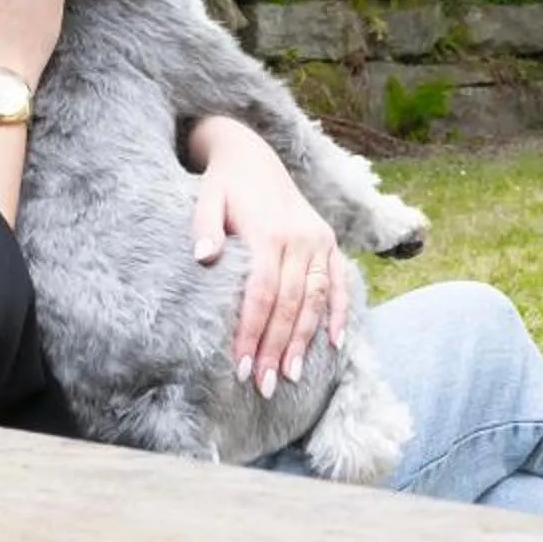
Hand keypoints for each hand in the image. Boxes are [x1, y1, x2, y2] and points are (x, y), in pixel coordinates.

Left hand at [188, 116, 347, 398]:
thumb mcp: (206, 198)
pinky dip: (340, 313)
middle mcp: (300, 238)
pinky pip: (339, 283)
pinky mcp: (328, 243)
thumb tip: (203, 258)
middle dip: (278, 348)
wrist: (253, 156)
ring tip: (293, 375)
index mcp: (268, 232)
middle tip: (266, 385)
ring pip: (316, 299)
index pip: (262, 294)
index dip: (252, 332)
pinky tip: (335, 343)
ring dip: (306, 340)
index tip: (241, 367)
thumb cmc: (223, 185)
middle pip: (291, 304)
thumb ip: (204, 226)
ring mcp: (319, 241)